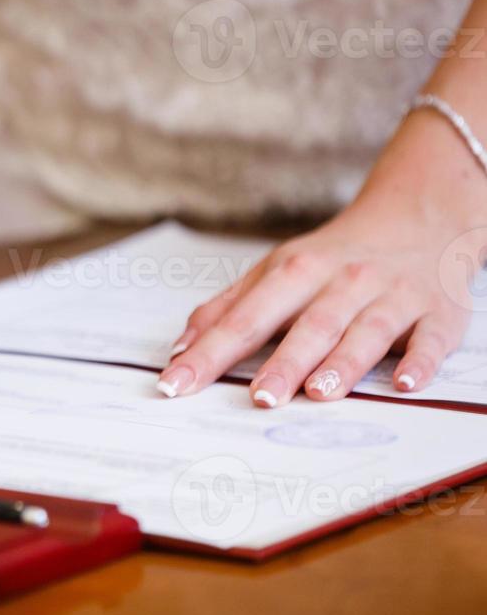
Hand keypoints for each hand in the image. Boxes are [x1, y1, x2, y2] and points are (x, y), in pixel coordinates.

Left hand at [157, 201, 476, 405]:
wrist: (418, 216)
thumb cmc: (334, 257)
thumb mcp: (276, 270)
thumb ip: (228, 309)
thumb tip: (181, 349)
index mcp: (296, 270)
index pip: (246, 318)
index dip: (210, 353)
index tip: (176, 384)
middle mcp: (344, 281)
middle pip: (310, 326)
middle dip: (285, 362)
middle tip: (259, 398)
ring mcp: (394, 296)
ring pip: (367, 331)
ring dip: (345, 362)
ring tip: (320, 392)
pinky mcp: (438, 312)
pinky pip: (430, 339)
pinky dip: (419, 361)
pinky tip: (404, 384)